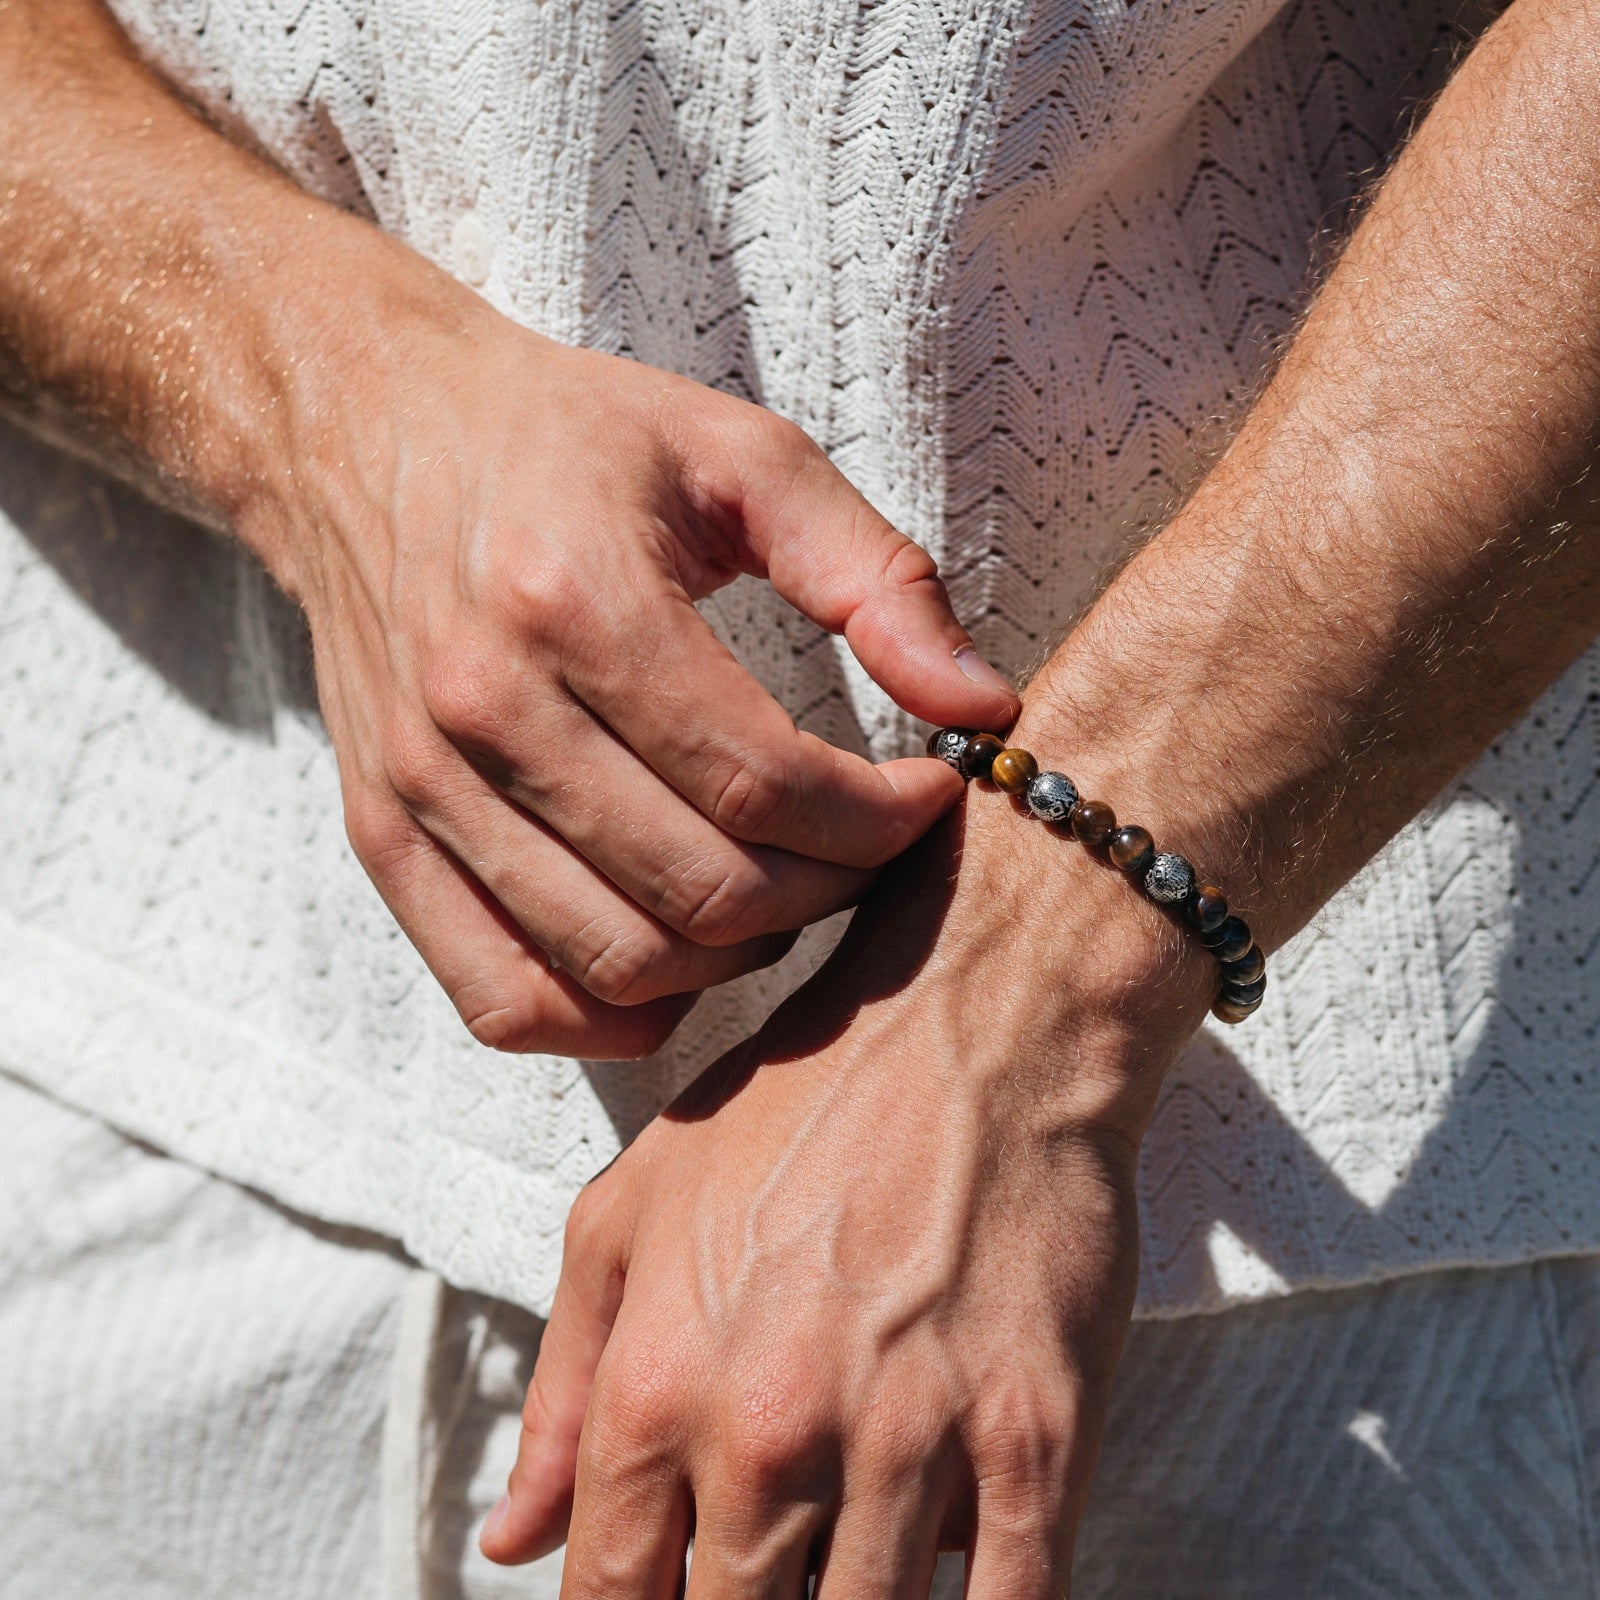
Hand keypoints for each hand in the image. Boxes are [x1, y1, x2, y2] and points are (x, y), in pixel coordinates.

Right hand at [243, 268, 1017, 1058]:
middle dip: (829, 890)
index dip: (879, 820)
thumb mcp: (741, 454)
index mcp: (577, 600)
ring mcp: (421, 788)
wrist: (364, 431)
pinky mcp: (382, 835)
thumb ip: (876, 577)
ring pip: (618, 963)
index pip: (764, 787)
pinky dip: (607, 1018)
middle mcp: (484, 709)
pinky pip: (502, 999)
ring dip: (738, 957)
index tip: (928, 790)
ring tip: (783, 883)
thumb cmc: (569, 438)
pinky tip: (676, 959)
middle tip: (866, 841)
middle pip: (702, 891)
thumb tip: (985, 708)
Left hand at [480, 802, 1213, 1593]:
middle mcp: (766, 1433)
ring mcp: (908, 1444)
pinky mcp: (1036, 1443)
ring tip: (848, 1550)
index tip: (671, 1594)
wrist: (974, 1019)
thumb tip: (511, 1540)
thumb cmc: (795, 1108)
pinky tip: (946, 1578)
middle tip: (772, 1558)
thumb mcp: (632, 1211)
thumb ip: (564, 1385)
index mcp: (654, 1385)